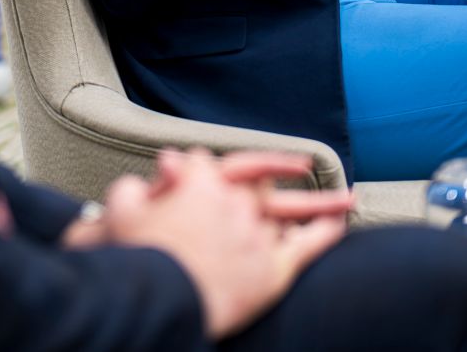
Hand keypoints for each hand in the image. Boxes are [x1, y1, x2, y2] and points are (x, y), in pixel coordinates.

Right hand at [96, 148, 347, 338]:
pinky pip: (307, 245)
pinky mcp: (273, 270)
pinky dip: (326, 231)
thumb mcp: (119, 210)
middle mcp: (236, 203)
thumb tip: (162, 168)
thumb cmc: (134, 257)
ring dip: (318, 201)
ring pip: (290, 209)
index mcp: (200, 184)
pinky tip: (341, 221)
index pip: (207, 163)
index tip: (193, 171)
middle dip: (268, 178)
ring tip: (347, 197)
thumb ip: (137, 184)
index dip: (197, 169)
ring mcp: (258, 236)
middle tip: (302, 168)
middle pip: (257, 182)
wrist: (159, 302)